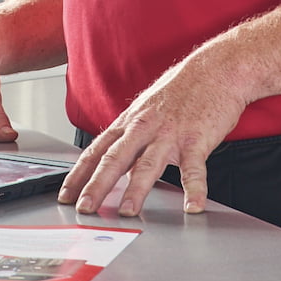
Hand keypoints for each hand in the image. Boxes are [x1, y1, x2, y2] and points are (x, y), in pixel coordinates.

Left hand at [58, 48, 248, 216]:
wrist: (215, 69)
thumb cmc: (181, 90)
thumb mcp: (147, 109)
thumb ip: (132, 136)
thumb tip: (117, 164)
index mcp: (130, 122)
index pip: (97, 151)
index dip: (78, 175)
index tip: (65, 196)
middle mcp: (144, 128)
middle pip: (114, 159)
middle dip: (96, 186)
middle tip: (85, 208)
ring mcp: (170, 134)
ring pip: (149, 164)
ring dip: (137, 190)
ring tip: (128, 212)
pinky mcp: (196, 139)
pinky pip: (194, 168)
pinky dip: (194, 189)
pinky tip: (192, 206)